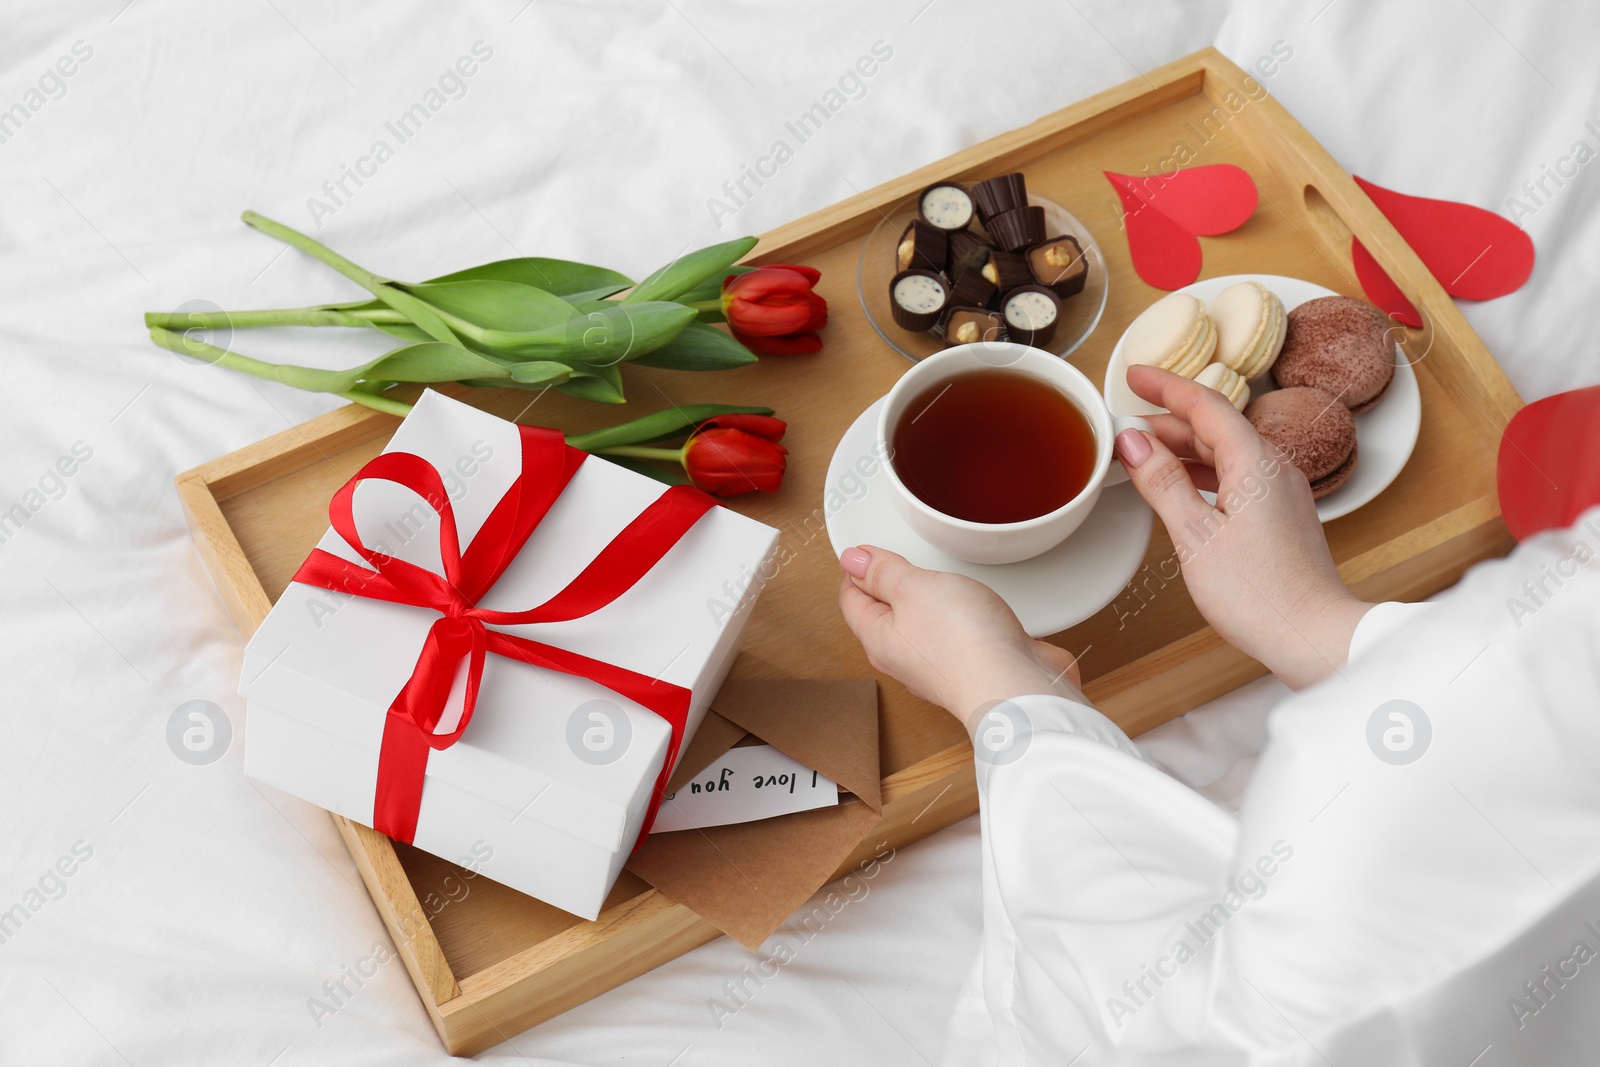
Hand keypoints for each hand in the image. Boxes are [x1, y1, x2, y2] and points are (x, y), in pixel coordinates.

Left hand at [837, 546, 1083, 732]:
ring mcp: (937, 665)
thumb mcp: (913, 588)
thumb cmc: (965, 644)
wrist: (1017, 686)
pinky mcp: (969, 667)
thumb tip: (852, 559)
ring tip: (933, 580)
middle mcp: (903, 658)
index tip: (868, 550)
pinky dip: (957, 617)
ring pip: (921, 624)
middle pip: (884, 614)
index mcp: (878, 639)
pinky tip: (969, 608)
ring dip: (927, 600)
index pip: (850, 598)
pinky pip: (953, 636)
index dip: (857, 568)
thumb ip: (883, 572)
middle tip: (896, 560)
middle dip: (888, 585)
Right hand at [1115, 364, 1372, 688]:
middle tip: (1126, 421)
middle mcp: (1275, 468)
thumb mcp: (1195, 536)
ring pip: (1226, 452)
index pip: (1205, 404)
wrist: (1314, 638)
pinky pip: (1237, 476)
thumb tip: (1133, 442)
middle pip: (1216, 426)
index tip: (1134, 374)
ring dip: (1183, 447)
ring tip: (1143, 454)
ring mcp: (1281, 492)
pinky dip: (1202, 472)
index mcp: (1256, 463)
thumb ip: (1163, 483)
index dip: (1166, 386)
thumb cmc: (1261, 596)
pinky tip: (1180, 487)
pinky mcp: (1280, 516)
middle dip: (1168, 419)